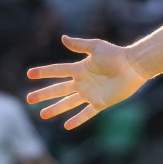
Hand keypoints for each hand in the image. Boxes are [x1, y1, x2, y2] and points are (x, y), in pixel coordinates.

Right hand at [26, 36, 147, 129]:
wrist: (133, 66)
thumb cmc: (116, 55)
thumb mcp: (96, 47)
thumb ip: (79, 44)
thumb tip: (62, 38)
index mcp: (80, 68)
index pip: (57, 71)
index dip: (44, 72)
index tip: (29, 74)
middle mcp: (83, 82)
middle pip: (58, 89)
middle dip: (44, 94)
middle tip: (29, 99)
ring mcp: (90, 93)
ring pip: (68, 103)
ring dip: (55, 108)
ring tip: (42, 115)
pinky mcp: (100, 102)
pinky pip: (86, 113)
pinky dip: (77, 119)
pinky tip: (66, 125)